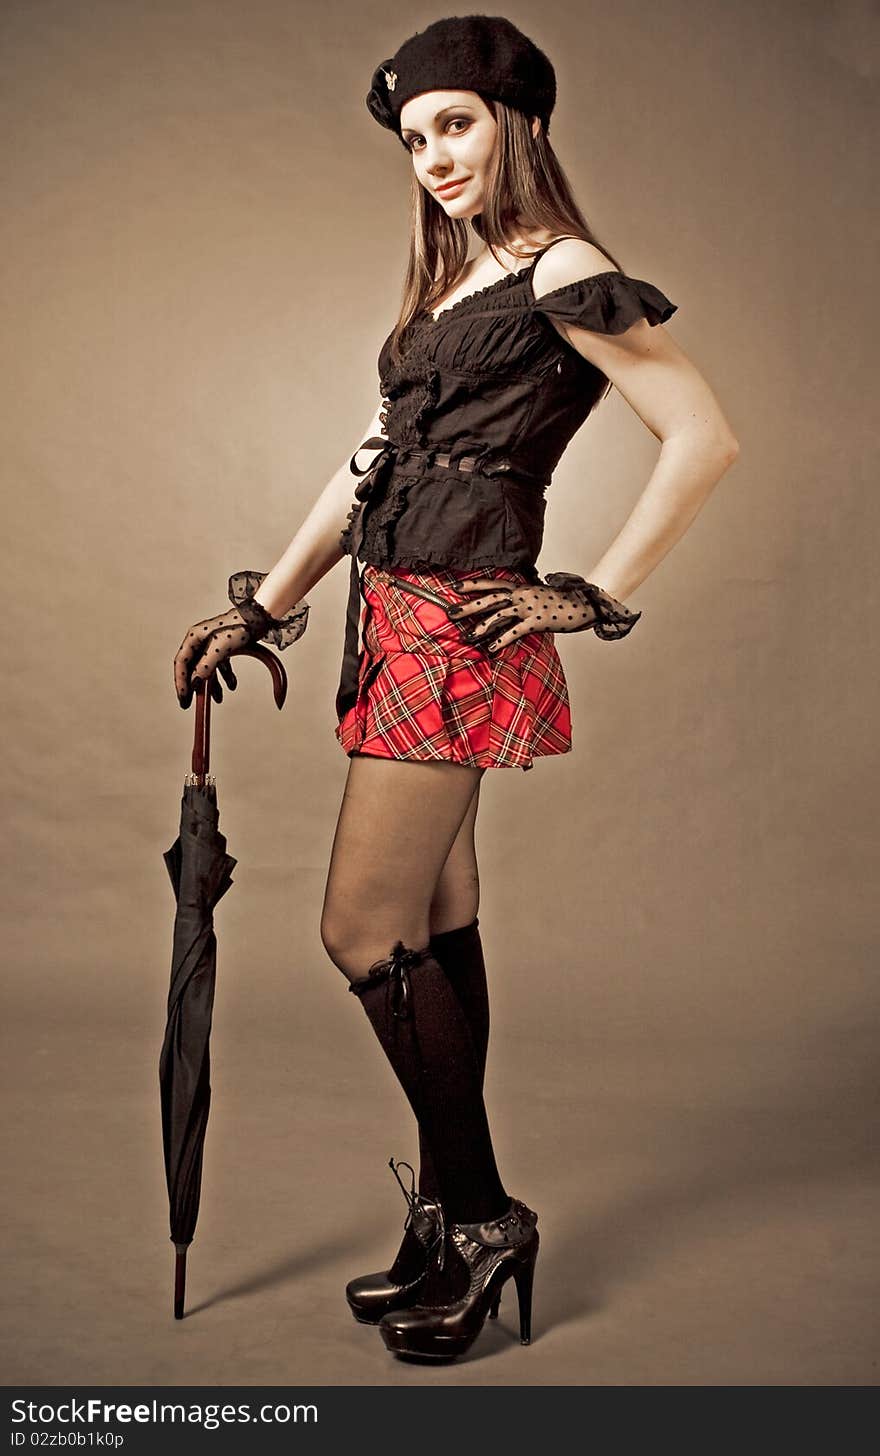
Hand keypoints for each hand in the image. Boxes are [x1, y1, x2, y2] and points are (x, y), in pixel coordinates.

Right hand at [173, 606, 255, 708]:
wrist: (259, 618)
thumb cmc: (238, 627)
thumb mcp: (220, 649)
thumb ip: (206, 666)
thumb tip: (195, 682)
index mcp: (194, 637)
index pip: (181, 663)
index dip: (180, 682)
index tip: (184, 698)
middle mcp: (200, 640)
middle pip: (192, 667)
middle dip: (195, 686)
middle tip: (192, 703)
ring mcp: (212, 644)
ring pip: (207, 669)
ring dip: (212, 684)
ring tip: (219, 699)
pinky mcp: (224, 647)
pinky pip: (220, 665)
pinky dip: (226, 676)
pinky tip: (232, 686)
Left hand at [443, 577, 598, 652]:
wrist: (586, 602)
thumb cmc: (564, 600)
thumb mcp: (540, 594)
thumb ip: (524, 597)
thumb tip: (512, 602)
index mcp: (522, 587)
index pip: (493, 583)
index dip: (474, 584)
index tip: (456, 587)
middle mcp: (523, 594)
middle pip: (490, 598)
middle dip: (469, 606)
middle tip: (450, 612)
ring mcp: (530, 607)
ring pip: (500, 615)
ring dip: (481, 626)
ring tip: (467, 636)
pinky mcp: (537, 621)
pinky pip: (515, 632)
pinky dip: (501, 641)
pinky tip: (490, 650)